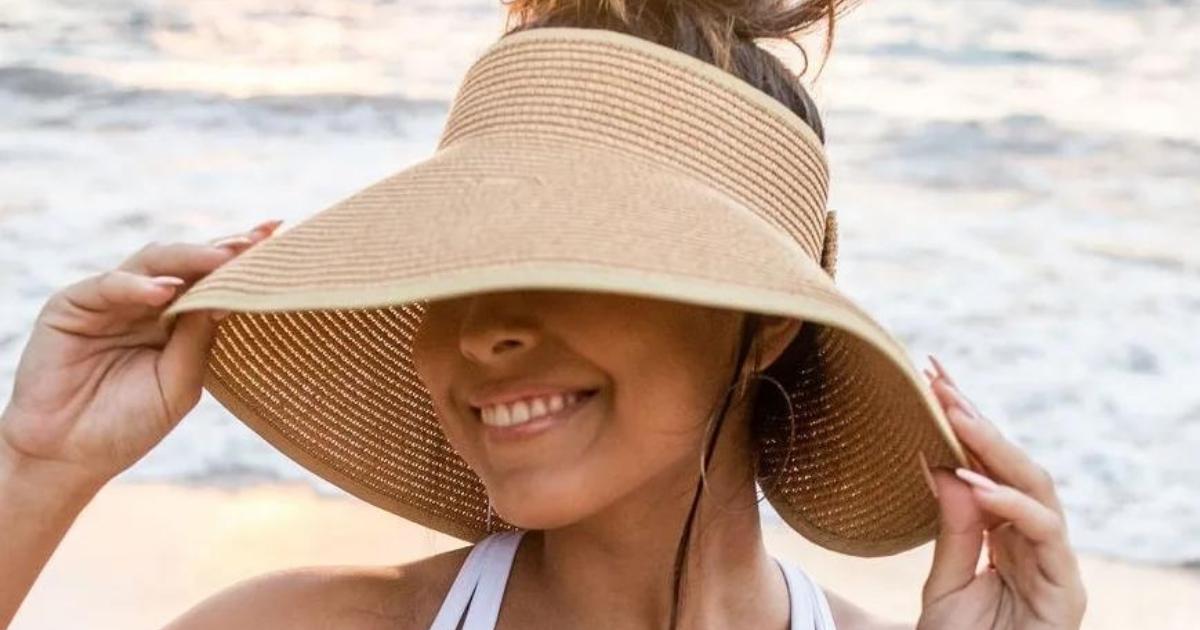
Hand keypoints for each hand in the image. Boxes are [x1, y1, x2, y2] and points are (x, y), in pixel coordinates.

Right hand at [0, 220, 281, 485]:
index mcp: (177, 320)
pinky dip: (137, 285)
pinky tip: (165, 291)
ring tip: (223, 260)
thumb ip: (199, 340)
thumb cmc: (129, 425)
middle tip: (257, 242)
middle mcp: (146, 303)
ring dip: (189, 259)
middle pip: (188, 263)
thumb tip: (229, 295)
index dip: (242, 260)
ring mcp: (110, 300)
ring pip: (152, 263)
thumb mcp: (179, 384)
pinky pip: (109, 285)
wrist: (70, 457)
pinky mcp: (72, 305)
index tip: (279, 238)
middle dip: (222, 251)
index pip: (213, 280)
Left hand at [916, 355, 1085, 629]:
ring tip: (954, 415)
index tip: (930, 379)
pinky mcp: (1066, 589)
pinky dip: (1009, 503)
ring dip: (993, 447)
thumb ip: (951, 528)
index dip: (964, 423)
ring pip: (1037, 488)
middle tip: (938, 382)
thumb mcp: (945, 583)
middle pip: (1016, 467)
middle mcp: (1036, 541)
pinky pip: (1044, 533)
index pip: (989, 466)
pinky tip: (971, 479)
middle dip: (979, 421)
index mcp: (1007, 534)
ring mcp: (1055, 563)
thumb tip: (944, 464)